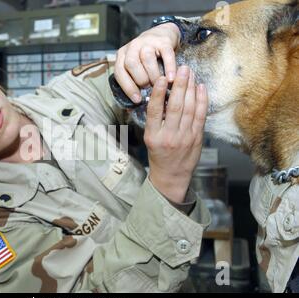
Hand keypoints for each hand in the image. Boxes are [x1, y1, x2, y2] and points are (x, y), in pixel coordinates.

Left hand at [114, 23, 180, 103]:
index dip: (127, 87)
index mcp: (122, 56)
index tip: (137, 100)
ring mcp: (147, 41)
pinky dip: (169, 67)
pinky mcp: (163, 40)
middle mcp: (132, 47)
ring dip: (153, 75)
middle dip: (140, 79)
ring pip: (147, 58)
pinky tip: (171, 79)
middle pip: (131, 63)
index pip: (119, 72)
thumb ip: (134, 83)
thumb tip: (132, 108)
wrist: (162, 34)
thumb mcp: (137, 68)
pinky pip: (166, 54)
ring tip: (160, 84)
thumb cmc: (148, 59)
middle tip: (149, 88)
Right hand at [144, 66, 207, 202]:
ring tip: (190, 73)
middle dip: (180, 86)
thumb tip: (160, 96)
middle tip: (182, 69)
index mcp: (153, 136)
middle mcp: (169, 136)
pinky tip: (200, 88)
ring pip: (189, 109)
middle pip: (175, 107)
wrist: (171, 175)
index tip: (162, 79)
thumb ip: (154, 120)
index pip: (154, 111)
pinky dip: (202, 100)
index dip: (159, 93)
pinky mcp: (197, 138)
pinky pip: (200, 116)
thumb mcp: (149, 139)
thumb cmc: (158, 154)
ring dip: (190, 89)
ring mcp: (185, 137)